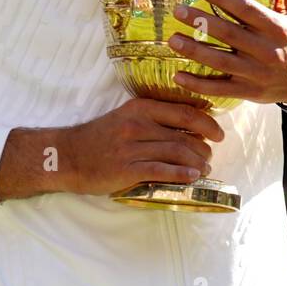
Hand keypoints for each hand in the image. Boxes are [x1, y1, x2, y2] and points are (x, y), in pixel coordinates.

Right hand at [62, 99, 223, 195]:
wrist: (67, 156)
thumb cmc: (99, 138)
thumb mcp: (125, 118)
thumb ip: (153, 120)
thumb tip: (189, 129)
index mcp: (140, 108)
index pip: (184, 112)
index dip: (208, 123)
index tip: (219, 134)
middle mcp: (138, 124)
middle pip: (185, 135)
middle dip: (204, 148)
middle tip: (209, 157)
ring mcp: (132, 147)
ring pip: (177, 152)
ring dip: (197, 163)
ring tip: (204, 170)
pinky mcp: (127, 168)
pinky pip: (162, 170)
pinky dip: (182, 174)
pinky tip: (192, 178)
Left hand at [167, 0, 286, 104]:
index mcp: (277, 27)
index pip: (246, 10)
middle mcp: (266, 51)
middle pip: (228, 34)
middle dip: (200, 21)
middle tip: (178, 11)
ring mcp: (256, 73)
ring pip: (220, 62)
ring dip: (194, 51)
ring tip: (173, 39)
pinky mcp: (248, 92)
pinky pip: (220, 90)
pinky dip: (198, 85)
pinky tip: (178, 76)